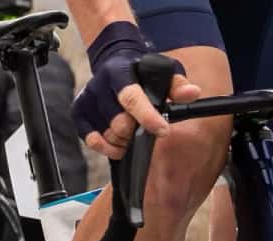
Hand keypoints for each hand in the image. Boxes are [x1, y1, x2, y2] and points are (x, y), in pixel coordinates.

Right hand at [72, 21, 198, 158]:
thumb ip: (177, 84)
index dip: (147, 118)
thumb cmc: (143, 70)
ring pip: (107, 135)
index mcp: (119, 72)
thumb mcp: (165, 70)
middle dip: (136, 132)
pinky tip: (118, 144)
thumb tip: (193, 93)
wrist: (115, 61)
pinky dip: (107, 147)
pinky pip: (91, 140)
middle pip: (119, 123)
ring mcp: (87, 100)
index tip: (163, 131)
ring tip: (133, 133)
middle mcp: (99, 85)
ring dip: (123, 141)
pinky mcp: (79, 113)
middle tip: (146, 129)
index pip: (131, 98)